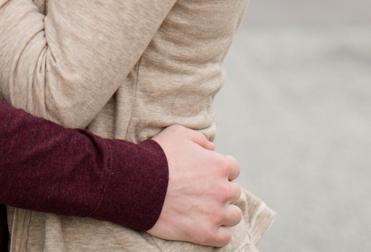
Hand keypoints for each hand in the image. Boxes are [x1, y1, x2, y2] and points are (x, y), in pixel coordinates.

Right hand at [149, 125, 242, 247]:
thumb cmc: (156, 156)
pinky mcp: (205, 233)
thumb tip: (213, 148)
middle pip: (234, 192)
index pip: (233, 169)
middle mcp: (222, 189)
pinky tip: (206, 228)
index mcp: (219, 165)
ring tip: (207, 211)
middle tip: (202, 192)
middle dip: (221, 191)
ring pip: (234, 216)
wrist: (136, 184)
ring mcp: (215, 213)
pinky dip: (218, 233)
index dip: (220, 171)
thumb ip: (199, 139)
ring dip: (224, 213)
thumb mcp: (178, 133)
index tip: (207, 175)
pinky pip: (225, 237)